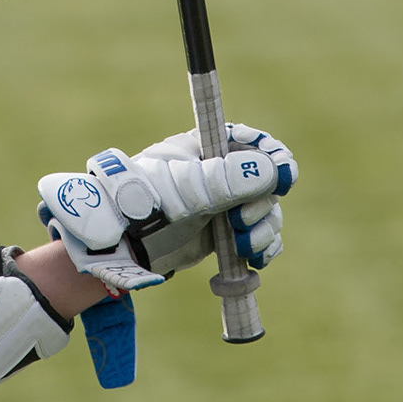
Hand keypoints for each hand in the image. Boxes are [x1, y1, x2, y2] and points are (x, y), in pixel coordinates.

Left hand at [37, 123, 296, 291]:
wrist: (121, 243)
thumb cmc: (146, 202)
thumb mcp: (187, 187)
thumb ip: (230, 177)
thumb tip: (276, 169)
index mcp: (208, 148)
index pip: (253, 142)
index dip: (272, 157)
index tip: (281, 176)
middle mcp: (220, 174)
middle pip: (267, 182)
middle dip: (262, 204)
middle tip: (240, 221)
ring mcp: (223, 204)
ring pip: (266, 212)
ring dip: (264, 230)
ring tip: (244, 245)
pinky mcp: (224, 234)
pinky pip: (259, 238)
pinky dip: (262, 248)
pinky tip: (252, 258)